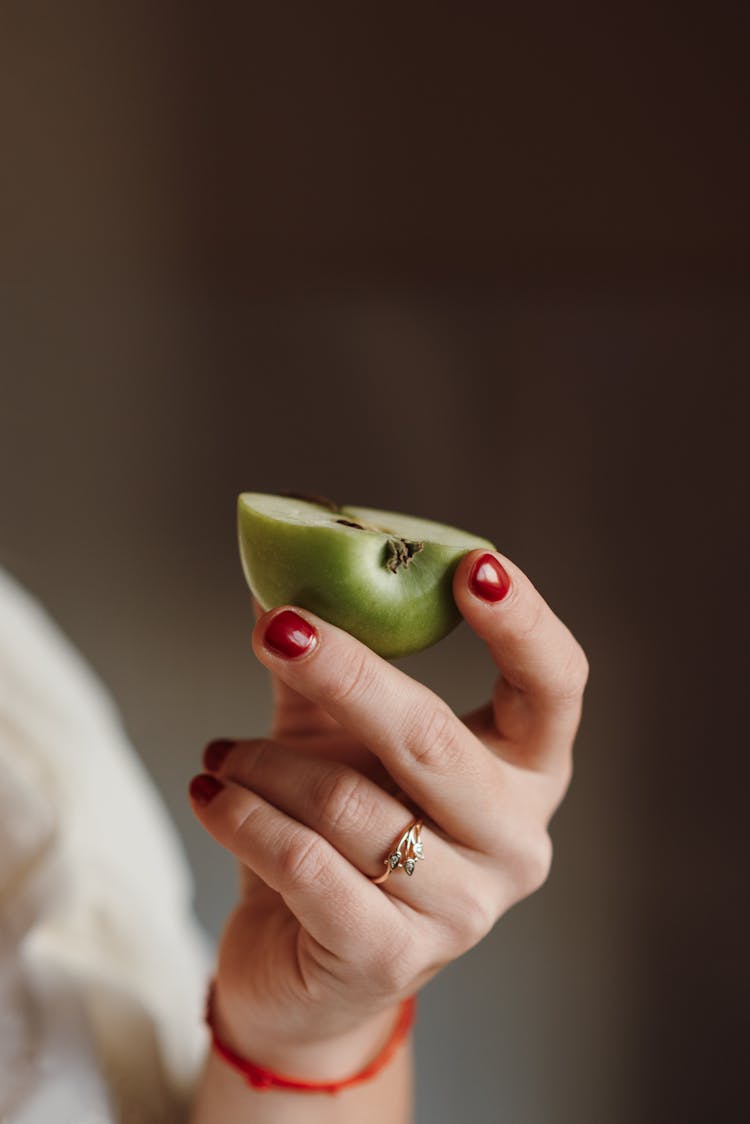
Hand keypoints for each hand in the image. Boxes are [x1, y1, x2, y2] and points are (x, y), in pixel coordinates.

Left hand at [189, 550, 587, 1079]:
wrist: (307, 966)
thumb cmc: (341, 833)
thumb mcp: (339, 735)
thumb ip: (323, 659)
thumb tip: (279, 560)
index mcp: (525, 771)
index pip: (556, 687)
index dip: (523, 623)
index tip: (469, 563)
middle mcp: (516, 840)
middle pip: (434, 739)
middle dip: (346, 674)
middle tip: (276, 628)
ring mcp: (463, 909)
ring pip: (349, 804)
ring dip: (264, 764)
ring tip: (223, 755)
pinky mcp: (391, 958)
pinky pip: (305, 867)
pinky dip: (244, 818)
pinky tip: (212, 795)